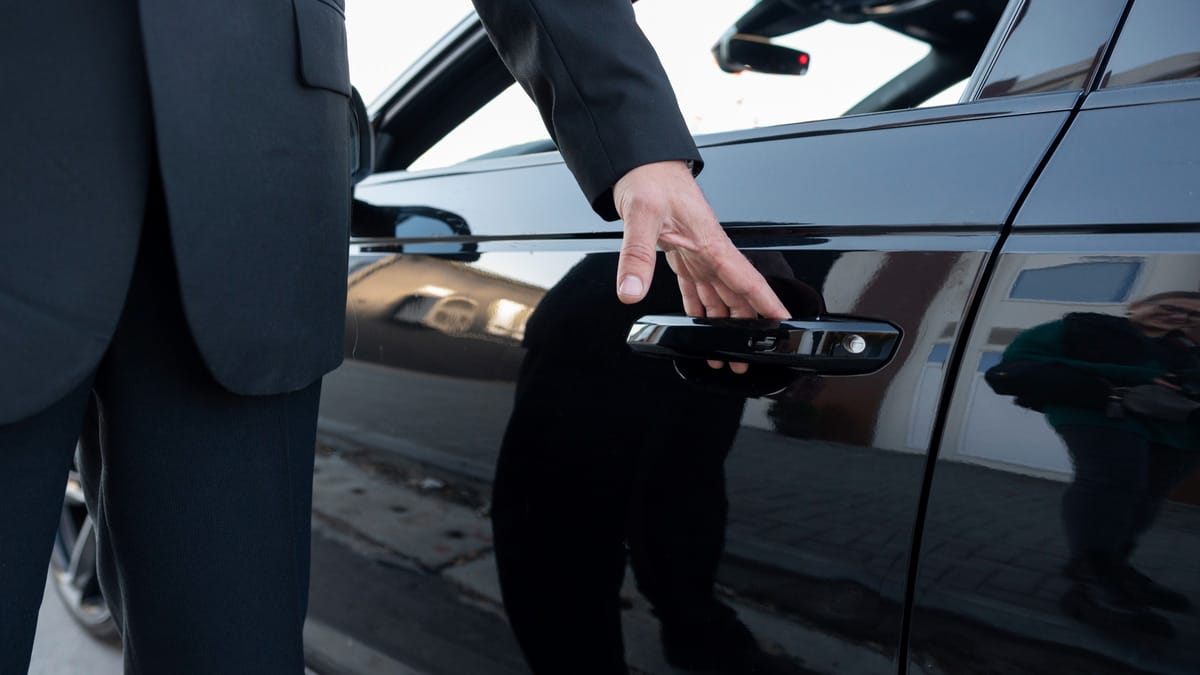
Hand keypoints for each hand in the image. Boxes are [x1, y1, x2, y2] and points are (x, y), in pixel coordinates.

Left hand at [613, 160, 788, 372]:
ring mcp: (697, 252)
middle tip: (745, 358)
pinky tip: (699, 322)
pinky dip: (699, 306)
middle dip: (744, 327)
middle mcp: (709, 250)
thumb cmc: (650, 179)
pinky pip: (696, 285)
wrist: (640, 162)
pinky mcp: (682, 252)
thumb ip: (637, 255)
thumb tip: (630, 291)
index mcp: (710, 242)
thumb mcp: (641, 215)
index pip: (746, 279)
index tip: (782, 323)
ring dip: (722, 323)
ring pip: (718, 294)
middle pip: (735, 295)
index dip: (766, 303)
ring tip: (723, 350)